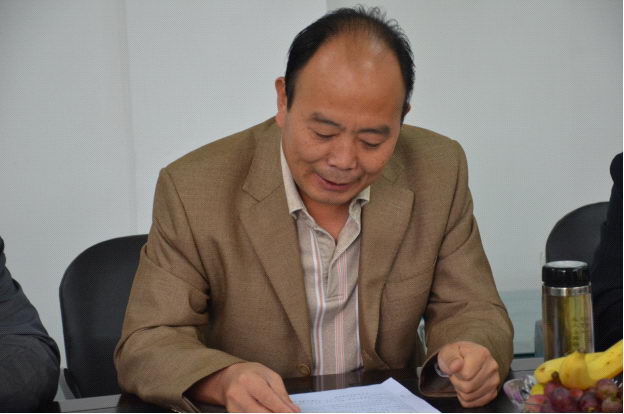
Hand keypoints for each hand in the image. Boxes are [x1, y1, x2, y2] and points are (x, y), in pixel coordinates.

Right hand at [186, 362, 300, 412]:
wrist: (229, 377)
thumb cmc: (252, 374)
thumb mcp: (270, 377)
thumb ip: (282, 394)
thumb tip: (293, 410)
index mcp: (248, 380)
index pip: (267, 398)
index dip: (282, 409)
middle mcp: (237, 394)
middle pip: (259, 412)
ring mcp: (233, 407)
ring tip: (279, 412)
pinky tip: (267, 412)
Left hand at [436, 341, 499, 407]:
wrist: (464, 357)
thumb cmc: (456, 354)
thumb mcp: (448, 352)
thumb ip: (451, 359)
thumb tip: (455, 367)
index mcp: (482, 354)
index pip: (466, 375)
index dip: (455, 374)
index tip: (454, 367)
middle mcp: (492, 367)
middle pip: (468, 388)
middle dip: (457, 383)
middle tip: (456, 375)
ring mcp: (494, 381)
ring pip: (470, 396)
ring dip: (461, 390)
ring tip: (462, 379)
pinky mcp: (493, 392)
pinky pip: (476, 403)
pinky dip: (467, 398)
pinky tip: (466, 387)